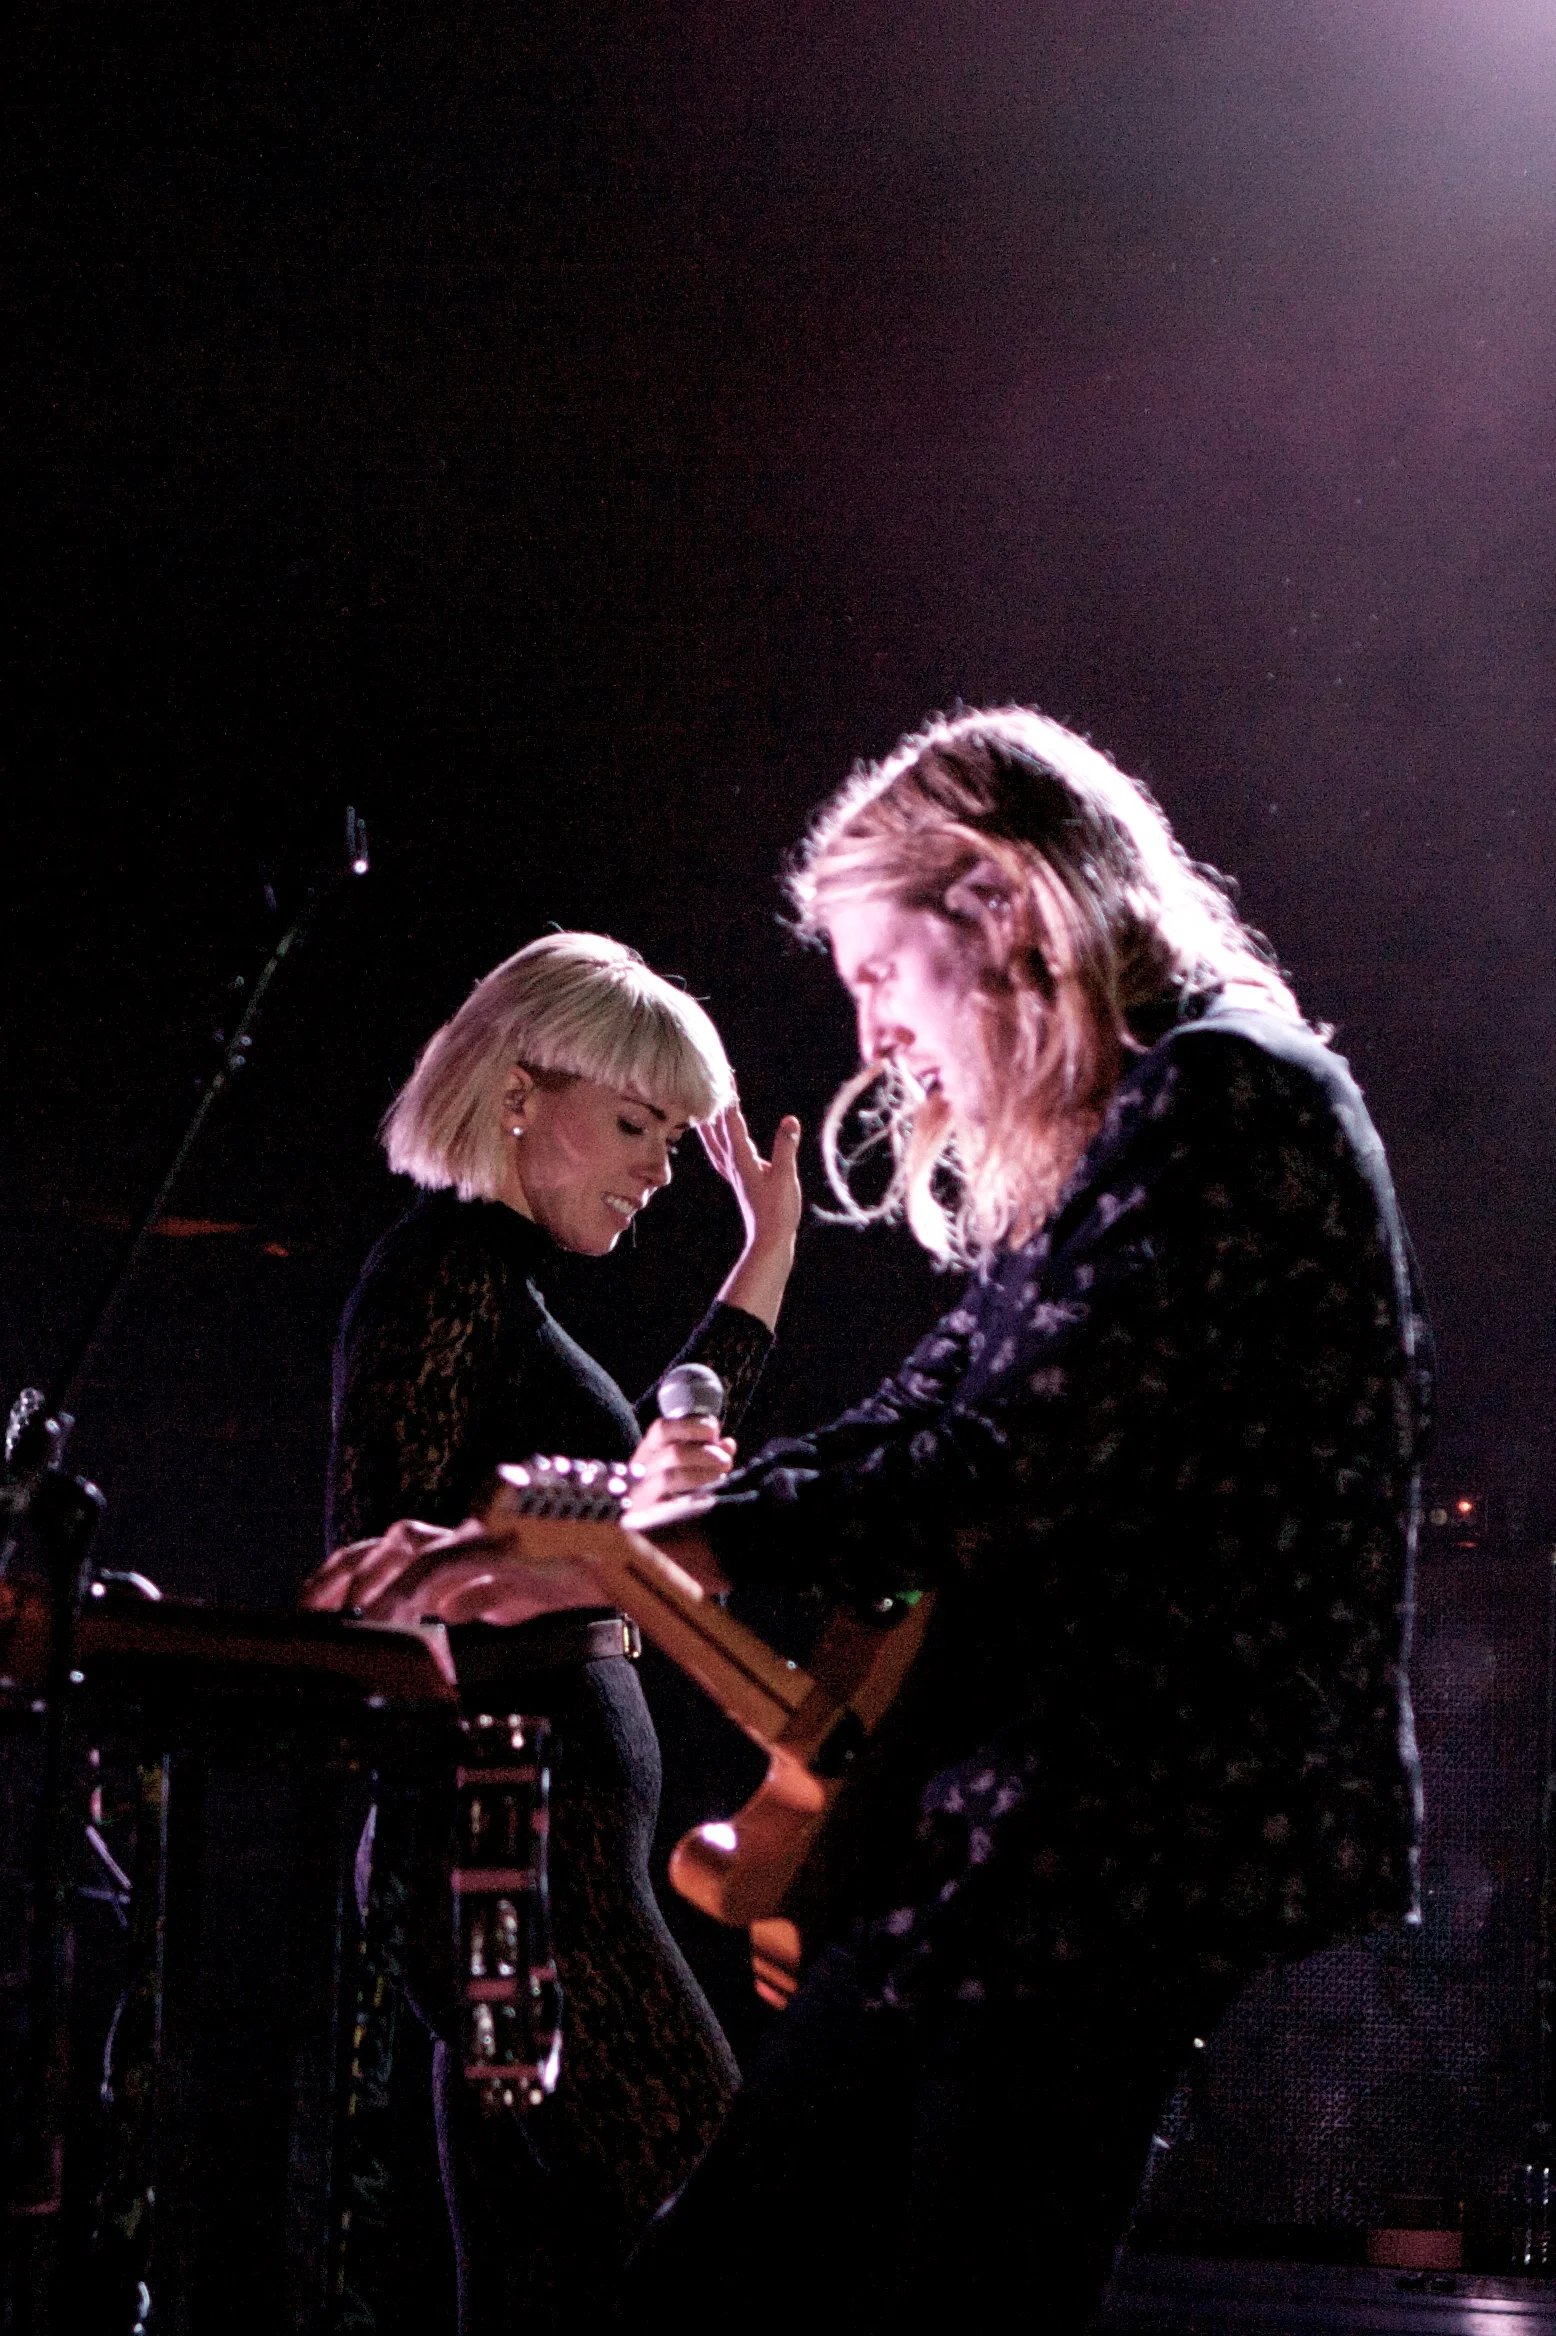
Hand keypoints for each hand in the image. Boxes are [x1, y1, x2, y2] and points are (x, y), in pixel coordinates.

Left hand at [299, 1514, 602, 1627]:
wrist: (621, 1559)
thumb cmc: (569, 1574)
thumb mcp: (511, 1597)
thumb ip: (477, 1598)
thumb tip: (447, 1611)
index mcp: (459, 1542)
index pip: (389, 1550)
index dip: (346, 1573)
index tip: (313, 1607)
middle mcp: (463, 1531)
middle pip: (385, 1541)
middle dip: (340, 1573)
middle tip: (308, 1612)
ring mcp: (480, 1535)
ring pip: (409, 1545)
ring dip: (374, 1580)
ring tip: (353, 1616)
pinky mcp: (500, 1544)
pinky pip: (447, 1564)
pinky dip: (418, 1589)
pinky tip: (404, 1616)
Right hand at [626, 1414, 735, 1516]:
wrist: (648, 1533)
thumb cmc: (672, 1492)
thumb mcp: (687, 1467)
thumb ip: (708, 1453)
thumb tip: (727, 1444)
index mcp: (648, 1452)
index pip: (662, 1429)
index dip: (691, 1425)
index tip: (714, 1430)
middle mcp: (639, 1470)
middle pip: (672, 1453)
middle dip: (705, 1453)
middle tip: (724, 1461)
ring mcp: (640, 1495)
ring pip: (669, 1478)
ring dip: (702, 1474)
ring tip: (720, 1478)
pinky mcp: (644, 1520)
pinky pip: (668, 1509)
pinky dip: (693, 1502)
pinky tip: (708, 1501)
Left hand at [701, 1101, 802, 1330]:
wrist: (769, 1237)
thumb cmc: (778, 1210)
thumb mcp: (786, 1177)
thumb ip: (786, 1148)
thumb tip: (790, 1121)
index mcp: (742, 1158)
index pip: (731, 1120)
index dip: (728, 1097)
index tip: (725, 1076)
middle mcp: (732, 1162)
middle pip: (716, 1127)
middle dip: (713, 1104)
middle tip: (709, 1082)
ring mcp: (733, 1170)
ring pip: (714, 1139)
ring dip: (708, 1120)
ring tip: (699, 1105)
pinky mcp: (739, 1177)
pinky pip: (720, 1150)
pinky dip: (714, 1137)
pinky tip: (716, 1138)